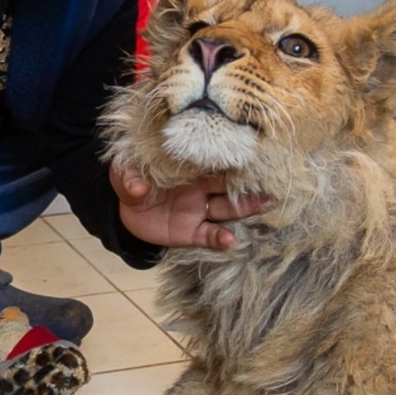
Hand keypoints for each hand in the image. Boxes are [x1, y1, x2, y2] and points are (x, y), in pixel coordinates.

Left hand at [111, 164, 268, 248]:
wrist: (123, 208)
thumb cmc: (130, 180)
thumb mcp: (123, 172)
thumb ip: (129, 176)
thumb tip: (138, 187)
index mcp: (188, 170)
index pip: (214, 163)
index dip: (231, 159)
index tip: (251, 154)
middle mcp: (200, 189)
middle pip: (229, 186)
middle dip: (249, 183)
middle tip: (271, 179)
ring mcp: (198, 211)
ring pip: (227, 209)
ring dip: (245, 208)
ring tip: (265, 205)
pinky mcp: (191, 232)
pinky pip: (209, 236)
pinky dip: (220, 239)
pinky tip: (230, 240)